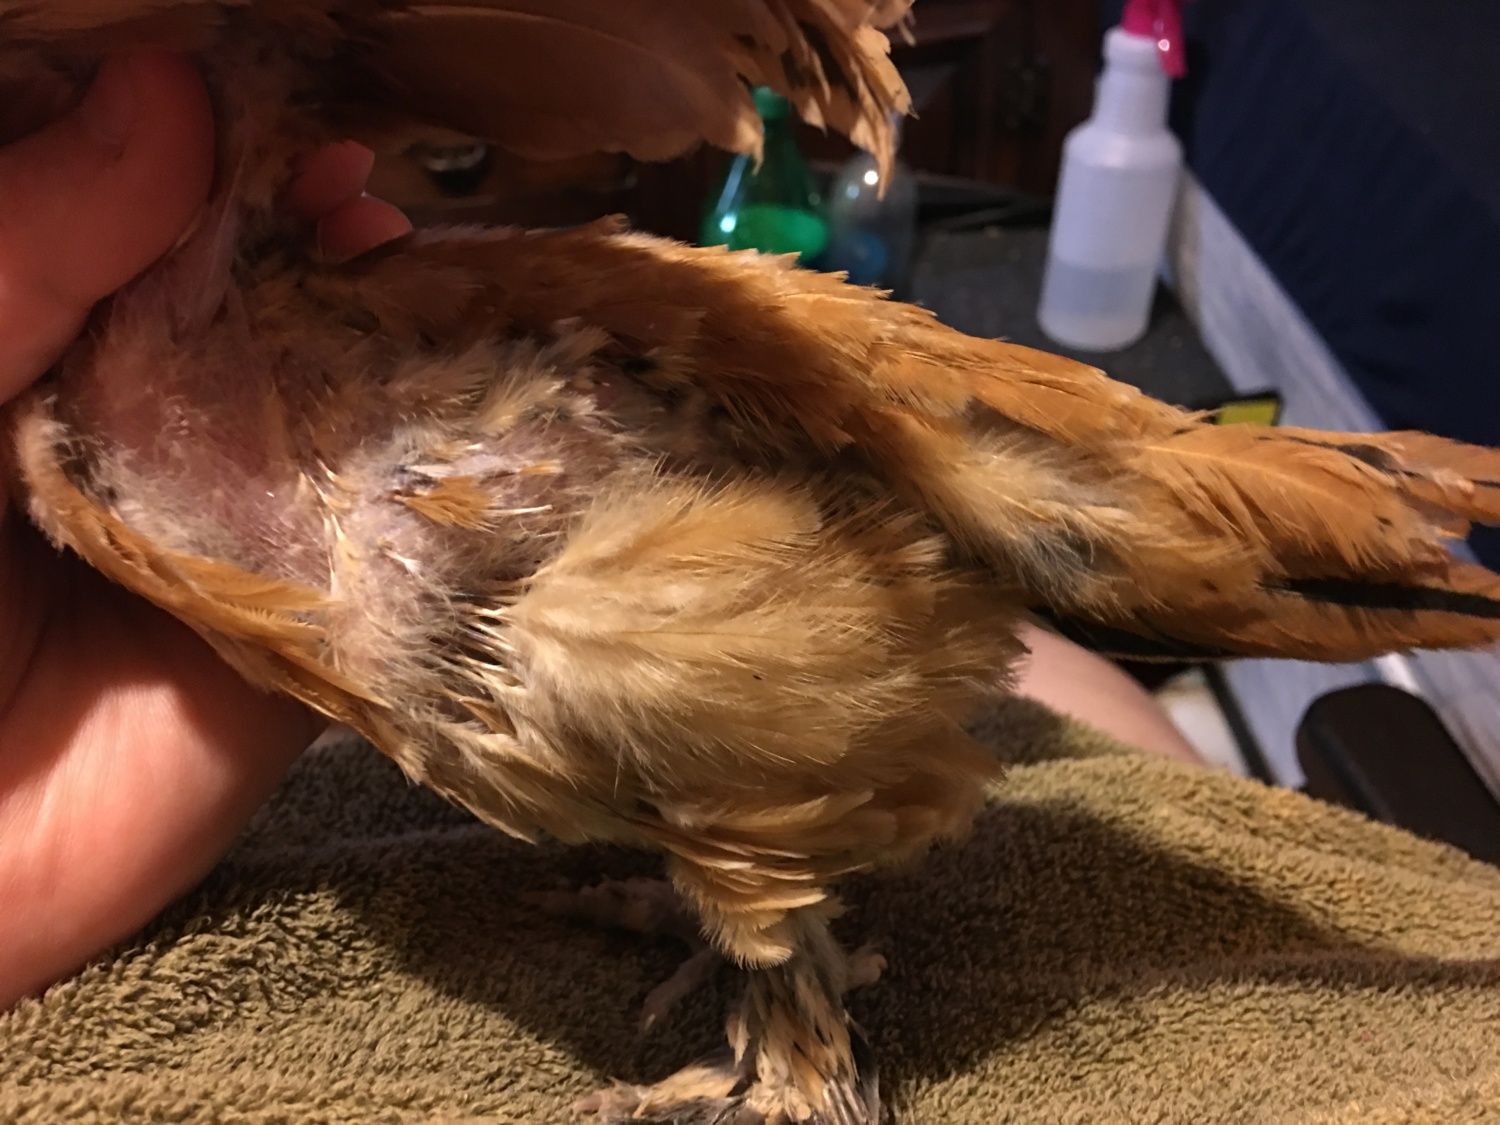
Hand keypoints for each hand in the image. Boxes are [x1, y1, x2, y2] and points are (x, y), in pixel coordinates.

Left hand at [0, 53, 411, 1007]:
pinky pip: (384, 543)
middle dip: (318, 237)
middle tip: (359, 187)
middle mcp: (150, 427)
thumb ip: (29, 241)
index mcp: (49, 353)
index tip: (273, 106)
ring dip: (392, 336)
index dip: (217, 155)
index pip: (151, 229)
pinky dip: (434, 473)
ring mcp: (238, 526)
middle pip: (264, 307)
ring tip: (407, 265)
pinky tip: (465, 397)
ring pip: (341, 411)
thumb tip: (175, 91)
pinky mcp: (311, 627)